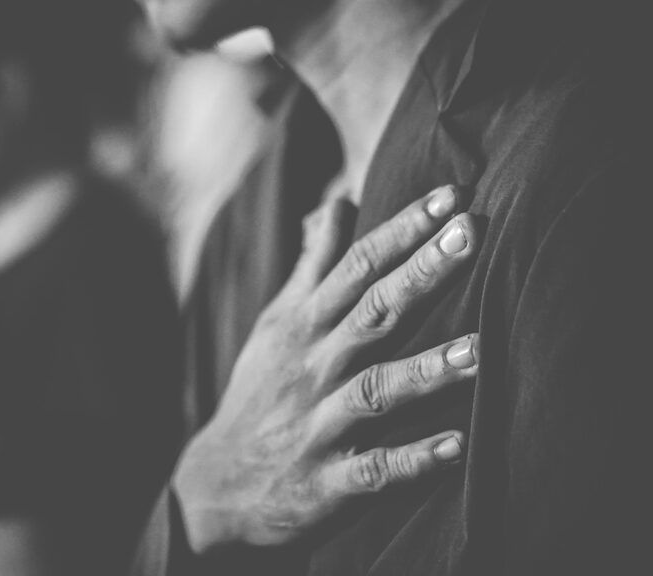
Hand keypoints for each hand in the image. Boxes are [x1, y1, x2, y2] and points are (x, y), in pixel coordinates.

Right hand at [173, 186, 478, 552]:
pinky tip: (459, 446)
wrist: (217, 484)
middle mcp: (315, 368)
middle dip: (421, 273)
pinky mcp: (328, 483)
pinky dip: (413, 460)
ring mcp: (320, 426)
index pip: (357, 266)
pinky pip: (374, 471)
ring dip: (425, 371)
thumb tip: (339, 201)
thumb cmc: (260, 393)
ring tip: (478, 348)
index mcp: (306, 326)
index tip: (453, 194)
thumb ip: (314, 264)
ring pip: (376, 391)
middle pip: (372, 314)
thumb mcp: (278, 322)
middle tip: (472, 233)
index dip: (404, 228)